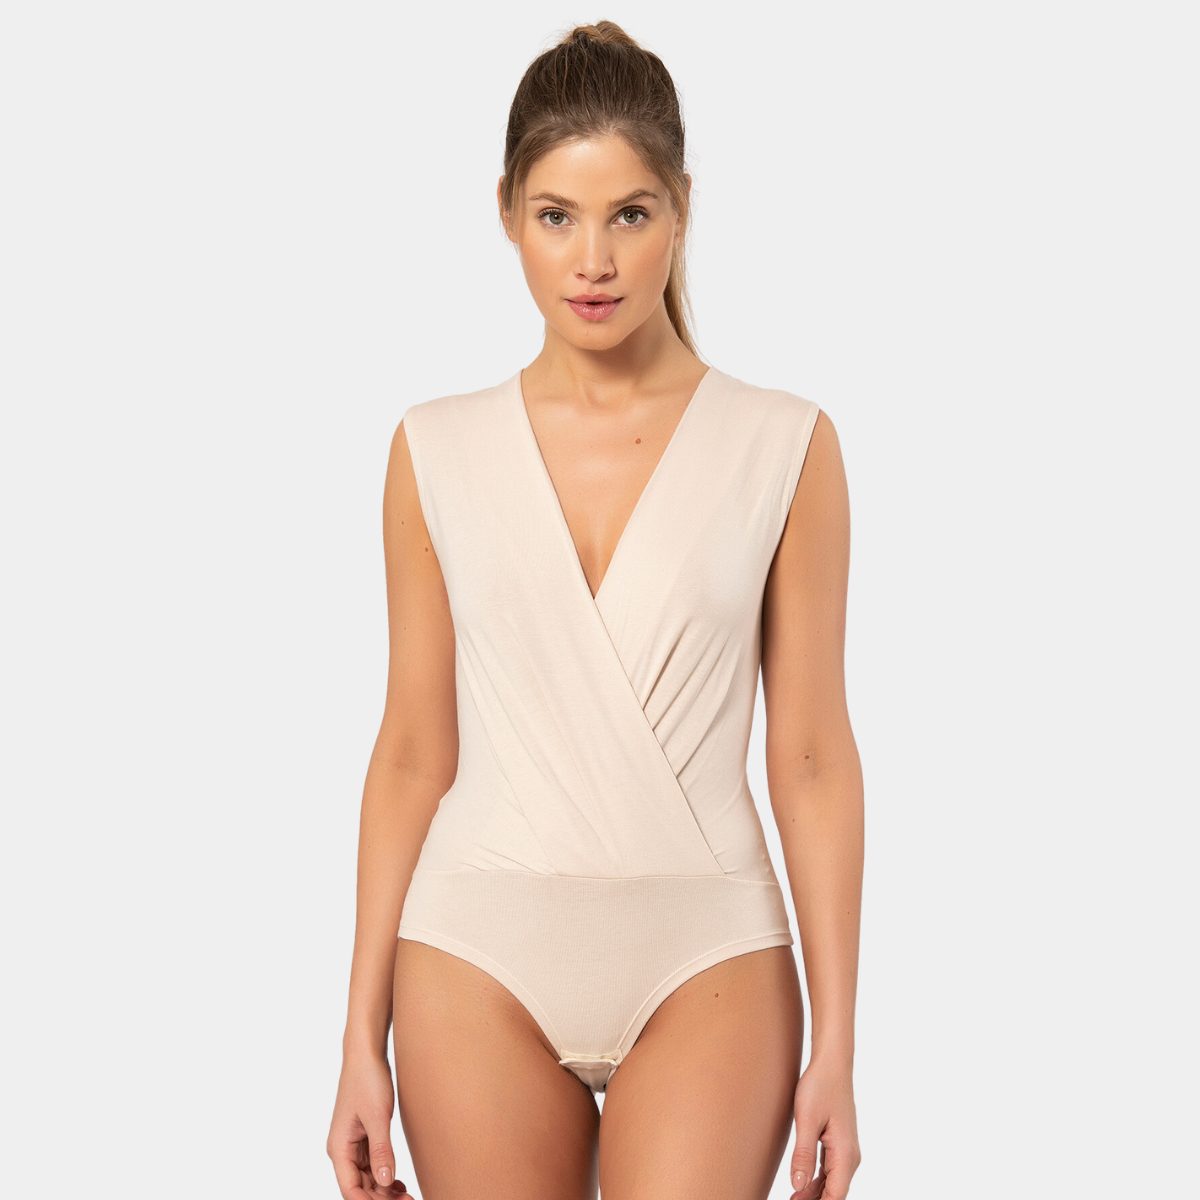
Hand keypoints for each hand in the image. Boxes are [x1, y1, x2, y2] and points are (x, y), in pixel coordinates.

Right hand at [327, 1049, 411, 1198]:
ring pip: (367, 1178)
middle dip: (380, 1198)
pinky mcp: (364, 1136)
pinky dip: (384, 1176)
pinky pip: (372, 1164)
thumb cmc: (368, 1080)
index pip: (350, 1189)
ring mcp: (353, 1143)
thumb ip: (381, 1150)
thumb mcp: (377, 1116)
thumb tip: (384, 1181)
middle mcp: (343, 1149)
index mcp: (339, 1148)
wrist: (367, 1054)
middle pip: (359, 1186)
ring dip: (384, 1190)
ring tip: (407, 1196)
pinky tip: (398, 1183)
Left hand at [787, 1058, 861, 1198]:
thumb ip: (803, 1155)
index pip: (835, 1196)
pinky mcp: (839, 1144)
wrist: (832, 1064)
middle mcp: (850, 1157)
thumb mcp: (807, 1120)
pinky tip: (801, 1186)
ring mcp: (846, 1151)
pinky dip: (816, 1182)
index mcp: (845, 1155)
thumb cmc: (820, 1086)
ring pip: (832, 1184)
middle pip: (834, 1193)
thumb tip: (797, 1186)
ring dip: (814, 1195)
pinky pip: (829, 1171)